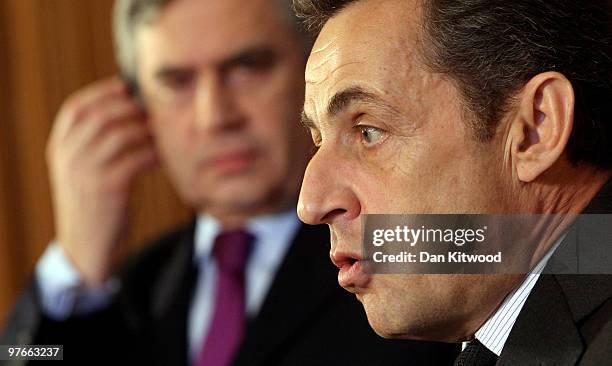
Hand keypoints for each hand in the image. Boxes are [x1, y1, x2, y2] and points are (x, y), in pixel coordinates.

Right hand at [46, 77, 156, 285]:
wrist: (85, 246)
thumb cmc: (91, 204)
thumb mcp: (80, 171)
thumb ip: (90, 144)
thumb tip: (123, 109)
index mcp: (59, 148)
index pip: (76, 108)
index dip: (101, 92)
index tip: (125, 86)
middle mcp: (68, 156)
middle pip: (103, 115)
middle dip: (132, 108)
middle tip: (152, 110)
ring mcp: (87, 171)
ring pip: (123, 134)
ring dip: (147, 129)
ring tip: (162, 131)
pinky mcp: (108, 187)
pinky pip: (137, 158)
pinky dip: (154, 153)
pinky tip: (163, 155)